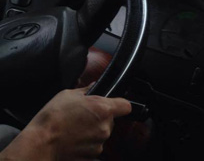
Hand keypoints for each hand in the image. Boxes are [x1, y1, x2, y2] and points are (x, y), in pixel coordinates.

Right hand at [0, 86, 130, 159]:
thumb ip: (87, 90)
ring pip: (102, 134)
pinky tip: (73, 139)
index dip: (120, 104)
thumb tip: (94, 86)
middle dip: (101, 117)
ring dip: (93, 131)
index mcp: (104, 108)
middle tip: (84, 115)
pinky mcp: (90, 157)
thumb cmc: (53, 118)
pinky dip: (86, 144)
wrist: (40, 143)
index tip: (114, 104)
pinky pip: (93, 147)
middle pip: (111, 120)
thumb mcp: (69, 94)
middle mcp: (104, 127)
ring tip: (75, 128)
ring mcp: (98, 143)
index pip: (126, 106)